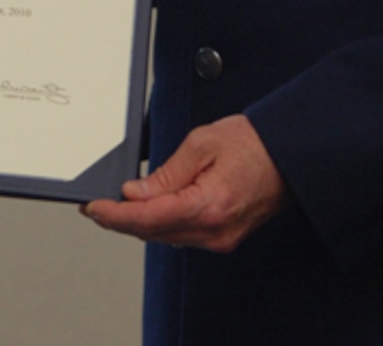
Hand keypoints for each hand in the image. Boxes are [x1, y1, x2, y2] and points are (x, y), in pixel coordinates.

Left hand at [81, 115, 283, 251]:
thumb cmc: (255, 144)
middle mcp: (214, 232)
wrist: (289, 154)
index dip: (114, 215)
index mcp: (208, 207)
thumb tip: (135, 193)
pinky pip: (182, 235)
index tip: (93, 208)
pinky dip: (160, 224)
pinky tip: (148, 210)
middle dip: (120, 220)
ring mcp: (220, 239)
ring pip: (165, 237)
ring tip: (116, 206)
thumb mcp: (202, 143)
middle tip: (97, 206)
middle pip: (152, 232)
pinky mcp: (223, 237)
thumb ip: (165, 173)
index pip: (147, 219)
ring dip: (139, 223)